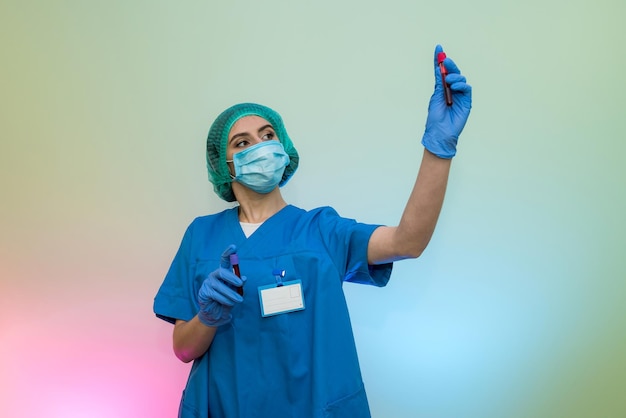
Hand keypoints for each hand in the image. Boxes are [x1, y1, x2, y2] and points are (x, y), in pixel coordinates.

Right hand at [197, 244, 245, 326]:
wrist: (216, 315)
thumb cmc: (227, 301)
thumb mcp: (235, 292)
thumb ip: (239, 285)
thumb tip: (244, 278)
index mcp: (223, 273)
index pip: (224, 260)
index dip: (228, 253)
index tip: (234, 247)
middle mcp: (215, 276)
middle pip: (222, 272)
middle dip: (232, 277)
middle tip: (240, 283)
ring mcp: (208, 283)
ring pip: (220, 286)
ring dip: (231, 294)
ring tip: (239, 300)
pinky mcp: (204, 292)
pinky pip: (215, 294)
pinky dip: (225, 299)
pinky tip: (229, 303)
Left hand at [421, 44, 471, 158]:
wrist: (440, 133)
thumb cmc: (435, 119)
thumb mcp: (435, 98)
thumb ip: (439, 84)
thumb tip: (439, 68)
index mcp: (441, 89)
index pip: (441, 71)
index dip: (439, 60)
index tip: (438, 48)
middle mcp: (450, 90)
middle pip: (452, 72)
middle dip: (449, 64)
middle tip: (445, 60)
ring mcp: (459, 95)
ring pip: (461, 79)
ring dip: (455, 77)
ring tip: (449, 82)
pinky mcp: (466, 101)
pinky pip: (467, 88)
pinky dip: (461, 85)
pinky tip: (455, 87)